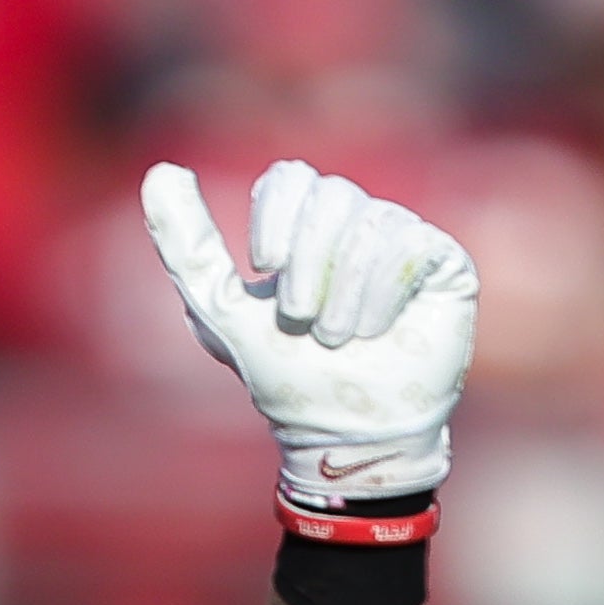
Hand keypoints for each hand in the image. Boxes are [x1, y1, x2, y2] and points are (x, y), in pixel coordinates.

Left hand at [142, 158, 476, 503]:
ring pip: (371, 223)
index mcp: (305, 228)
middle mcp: (357, 225)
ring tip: (338, 338)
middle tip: (301, 320)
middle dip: (306, 265)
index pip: (291, 177)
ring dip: (342, 294)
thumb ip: (186, 245)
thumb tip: (159, 171)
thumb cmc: (284, 376)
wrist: (344, 432)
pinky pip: (412, 244)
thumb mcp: (219, 310)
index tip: (263, 266)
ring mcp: (404, 240)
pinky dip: (381, 296)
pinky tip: (378, 331)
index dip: (276, 218)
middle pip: (331, 195)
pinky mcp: (444, 263)